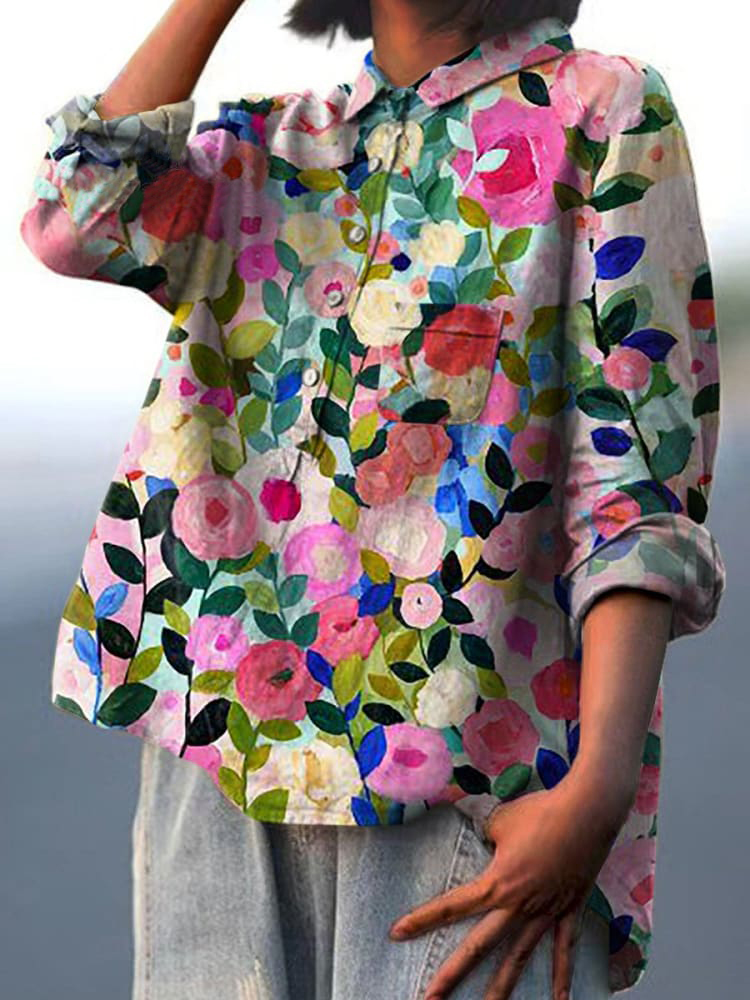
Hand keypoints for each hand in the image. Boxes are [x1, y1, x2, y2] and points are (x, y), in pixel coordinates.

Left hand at [388, 776, 631, 999]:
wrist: (587, 811)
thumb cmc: (540, 811)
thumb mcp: (500, 820)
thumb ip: (484, 831)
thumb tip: (478, 831)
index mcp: (497, 884)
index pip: (452, 907)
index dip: (422, 920)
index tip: (396, 933)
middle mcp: (518, 906)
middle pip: (479, 948)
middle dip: (452, 976)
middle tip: (429, 999)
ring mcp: (545, 912)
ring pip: (518, 959)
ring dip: (502, 989)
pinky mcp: (569, 910)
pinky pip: (564, 948)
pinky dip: (562, 976)